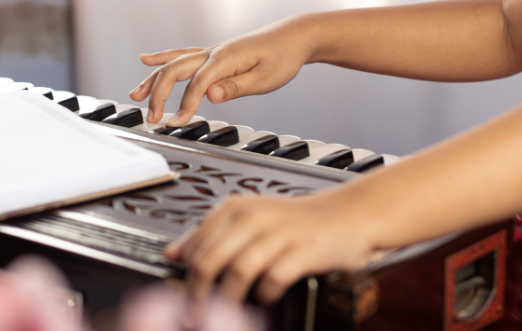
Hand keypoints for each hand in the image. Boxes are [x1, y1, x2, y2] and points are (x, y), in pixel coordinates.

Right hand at [130, 16, 315, 126]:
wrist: (294, 37)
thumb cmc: (283, 58)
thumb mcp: (266, 78)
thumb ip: (236, 88)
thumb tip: (210, 96)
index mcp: (226, 59)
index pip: (197, 84)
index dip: (185, 105)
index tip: (176, 124)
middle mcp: (214, 52)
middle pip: (176, 71)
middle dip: (158, 95)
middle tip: (151, 119)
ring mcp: (212, 51)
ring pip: (174, 63)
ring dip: (153, 79)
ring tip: (135, 95)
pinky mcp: (214, 54)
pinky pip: (182, 55)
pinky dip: (163, 58)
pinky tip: (146, 60)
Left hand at [163, 192, 373, 304]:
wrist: (348, 214)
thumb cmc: (298, 220)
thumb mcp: (251, 218)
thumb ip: (211, 234)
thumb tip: (173, 253)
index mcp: (237, 208)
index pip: (195, 245)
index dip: (185, 276)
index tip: (182, 296)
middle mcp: (255, 217)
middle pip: (209, 260)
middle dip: (198, 294)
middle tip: (197, 314)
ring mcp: (280, 233)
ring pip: (237, 272)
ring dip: (229, 299)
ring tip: (229, 313)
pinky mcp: (305, 250)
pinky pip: (274, 278)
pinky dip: (266, 294)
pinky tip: (267, 296)